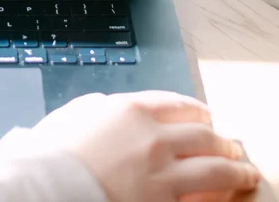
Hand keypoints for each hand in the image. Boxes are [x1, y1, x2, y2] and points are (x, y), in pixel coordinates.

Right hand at [30, 91, 260, 201]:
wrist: (49, 185)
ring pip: (214, 168)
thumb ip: (100, 108)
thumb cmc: (54, 151)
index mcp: (130, 108)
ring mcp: (163, 172)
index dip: (196, 110)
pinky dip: (216, 198)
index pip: (176, 104)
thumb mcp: (74, 114)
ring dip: (235, 170)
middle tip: (232, 146)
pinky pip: (201, 199)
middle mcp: (154, 136)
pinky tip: (223, 198)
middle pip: (203, 133)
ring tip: (245, 173)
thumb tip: (108, 108)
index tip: (206, 116)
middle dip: (222, 140)